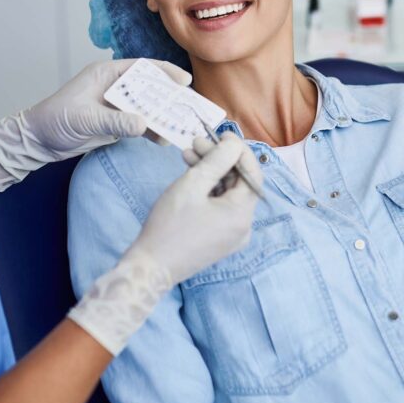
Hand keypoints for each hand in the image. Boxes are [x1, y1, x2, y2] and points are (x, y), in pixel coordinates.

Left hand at [0, 59, 190, 191]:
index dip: (164, 72)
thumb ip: (115, 121)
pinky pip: (140, 124)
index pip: (141, 68)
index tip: (184, 81)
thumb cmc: (54, 120)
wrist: (37, 141)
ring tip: (183, 125)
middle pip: (149, 87)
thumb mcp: (85, 119)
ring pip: (147, 107)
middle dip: (170, 97)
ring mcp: (116, 105)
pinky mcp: (116, 122)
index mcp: (106, 74)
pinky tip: (164, 139)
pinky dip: (152, 131)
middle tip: (191, 106)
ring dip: (164, 116)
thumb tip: (144, 124)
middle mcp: (114, 87)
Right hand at [129, 132, 262, 284]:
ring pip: (227, 194)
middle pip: (238, 183)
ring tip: (188, 155)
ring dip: (211, 173)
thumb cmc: (169, 226)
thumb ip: (217, 161)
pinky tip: (191, 175)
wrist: (151, 268)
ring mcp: (232, 235)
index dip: (239, 150)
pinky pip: (220, 208)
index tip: (221, 134)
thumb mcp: (192, 185)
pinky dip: (208, 191)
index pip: (252, 173)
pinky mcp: (219, 239)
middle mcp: (243, 226)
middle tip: (196, 142)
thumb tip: (234, 144)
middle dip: (219, 160)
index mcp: (241, 214)